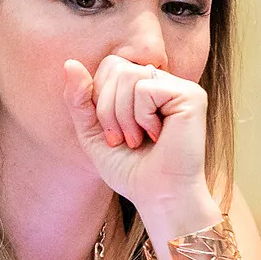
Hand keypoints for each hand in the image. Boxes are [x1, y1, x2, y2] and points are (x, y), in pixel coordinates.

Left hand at [63, 57, 212, 229]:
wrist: (158, 197)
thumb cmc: (130, 169)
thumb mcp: (92, 132)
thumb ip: (79, 99)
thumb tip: (69, 62)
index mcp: (143, 86)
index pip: (109, 65)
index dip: (99, 98)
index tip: (111, 132)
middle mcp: (163, 81)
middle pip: (116, 66)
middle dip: (107, 108)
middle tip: (122, 139)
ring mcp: (179, 87)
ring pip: (129, 75)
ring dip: (123, 115)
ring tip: (136, 140)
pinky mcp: (191, 96)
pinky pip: (146, 87)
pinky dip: (142, 117)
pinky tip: (157, 137)